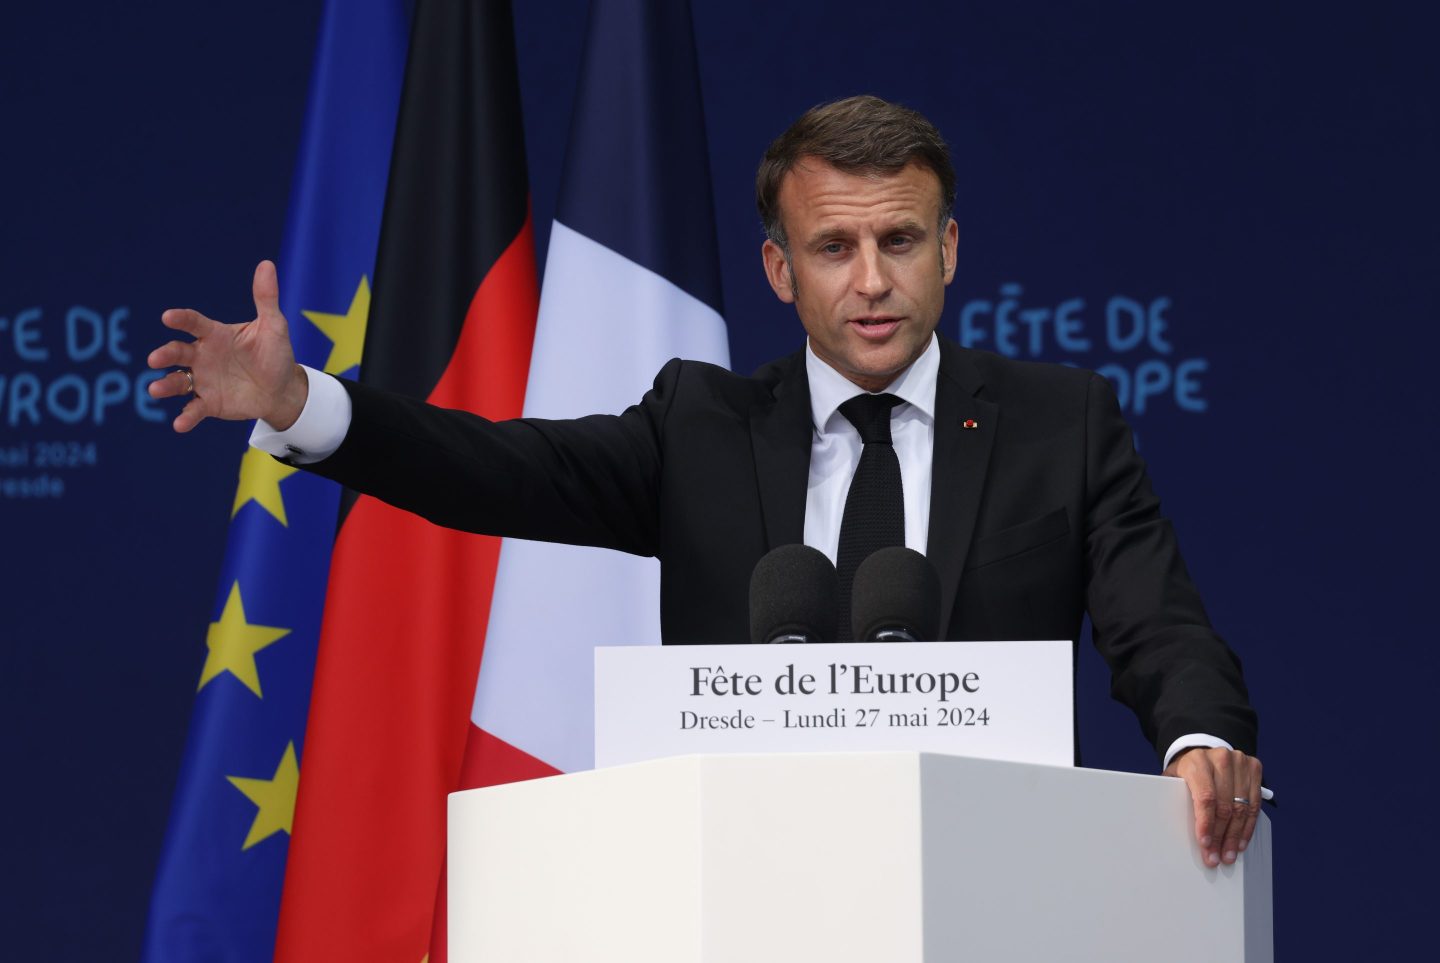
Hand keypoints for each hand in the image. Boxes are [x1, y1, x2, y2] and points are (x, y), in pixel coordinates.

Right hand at [147, 260, 307, 431]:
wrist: (283, 389)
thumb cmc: (275, 353)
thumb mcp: (274, 326)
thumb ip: (266, 298)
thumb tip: (266, 264)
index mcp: (215, 334)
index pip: (194, 323)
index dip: (181, 319)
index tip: (168, 317)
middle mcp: (202, 356)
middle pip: (178, 352)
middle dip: (165, 354)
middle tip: (155, 358)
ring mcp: (203, 380)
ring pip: (178, 381)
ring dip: (165, 384)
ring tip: (155, 389)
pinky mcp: (209, 403)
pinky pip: (194, 409)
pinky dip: (186, 417)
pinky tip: (179, 424)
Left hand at [1163, 746, 1262, 867]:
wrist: (1204, 751)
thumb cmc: (1187, 771)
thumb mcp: (1174, 778)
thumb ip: (1172, 797)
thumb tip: (1168, 830)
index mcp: (1197, 761)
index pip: (1205, 797)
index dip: (1206, 823)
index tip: (1205, 844)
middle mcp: (1220, 759)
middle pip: (1224, 806)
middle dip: (1220, 836)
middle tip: (1216, 856)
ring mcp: (1240, 762)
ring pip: (1241, 808)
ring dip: (1235, 836)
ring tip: (1229, 854)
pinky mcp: (1254, 768)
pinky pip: (1254, 804)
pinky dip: (1248, 826)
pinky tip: (1241, 841)